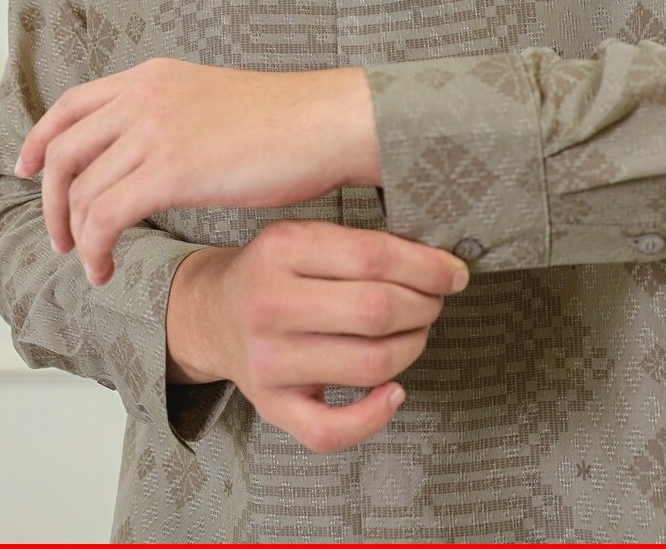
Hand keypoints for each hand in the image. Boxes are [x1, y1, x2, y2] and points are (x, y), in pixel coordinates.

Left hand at [14, 58, 380, 283]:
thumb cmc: (289, 120)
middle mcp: (143, 96)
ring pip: (80, 190)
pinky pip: (105, 217)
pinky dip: (96, 249)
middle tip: (60, 234)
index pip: (71, 105)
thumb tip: (152, 154)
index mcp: (152, 77)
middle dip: (50, 200)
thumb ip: (173, 115)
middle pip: (62, 150)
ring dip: (75, 234)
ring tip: (91, 260)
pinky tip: (106, 268)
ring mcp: (154, 130)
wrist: (328, 121)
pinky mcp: (171, 170)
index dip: (38, 140)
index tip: (27, 169)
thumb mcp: (214, 99)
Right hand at [167, 220, 468, 452]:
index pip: (372, 257)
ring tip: (417, 331)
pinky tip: (394, 391)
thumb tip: (442, 266)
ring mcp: (267, 361)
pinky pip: (331, 430)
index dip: (427, 267)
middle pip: (375, 311)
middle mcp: (268, 304)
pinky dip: (375, 416)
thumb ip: (362, 245)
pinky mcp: (270, 406)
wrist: (212, 313)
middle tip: (435, 300)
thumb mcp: (305, 235)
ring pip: (368, 365)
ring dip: (412, 347)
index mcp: (281, 248)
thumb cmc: (275, 271)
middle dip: (425, 305)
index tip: (453, 272)